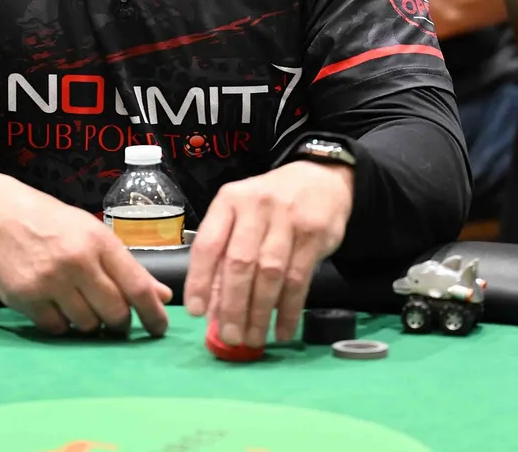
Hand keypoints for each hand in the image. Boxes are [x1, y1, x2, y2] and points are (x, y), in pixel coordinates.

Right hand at [0, 179, 172, 337]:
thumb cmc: (49, 223)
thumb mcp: (91, 233)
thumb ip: (126, 266)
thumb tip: (162, 295)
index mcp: (99, 241)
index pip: (137, 286)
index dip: (153, 313)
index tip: (159, 329)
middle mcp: (78, 261)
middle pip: (115, 312)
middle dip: (119, 323)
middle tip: (115, 321)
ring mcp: (51, 281)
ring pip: (86, 324)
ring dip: (88, 323)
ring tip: (79, 305)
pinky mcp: (26, 297)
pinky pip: (56, 328)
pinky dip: (60, 324)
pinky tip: (55, 307)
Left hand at [183, 160, 353, 347]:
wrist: (321, 179)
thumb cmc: (270, 205)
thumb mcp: (242, 217)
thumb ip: (225, 256)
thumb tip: (212, 309)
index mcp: (229, 201)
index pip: (208, 244)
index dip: (200, 280)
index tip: (197, 312)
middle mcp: (256, 207)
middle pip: (240, 263)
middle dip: (232, 306)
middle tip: (230, 337)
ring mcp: (288, 219)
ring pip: (269, 274)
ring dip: (260, 313)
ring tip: (253, 339)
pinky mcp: (314, 234)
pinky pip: (299, 279)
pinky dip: (289, 310)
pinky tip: (283, 331)